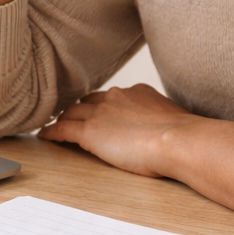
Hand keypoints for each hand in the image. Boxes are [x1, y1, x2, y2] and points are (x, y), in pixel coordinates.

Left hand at [39, 84, 233, 217]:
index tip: (99, 112)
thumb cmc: (188, 139)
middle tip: (70, 116)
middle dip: (79, 108)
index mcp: (138, 93)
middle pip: (89, 101)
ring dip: (63, 118)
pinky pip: (63, 129)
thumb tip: (175, 135)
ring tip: (55, 125)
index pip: (112, 97)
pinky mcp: (90, 131)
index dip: (102, 105)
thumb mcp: (177, 122)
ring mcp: (101, 113)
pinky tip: (45, 136)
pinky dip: (52, 132)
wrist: (182, 141)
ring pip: (73, 112)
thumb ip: (167, 123)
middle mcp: (117, 97)